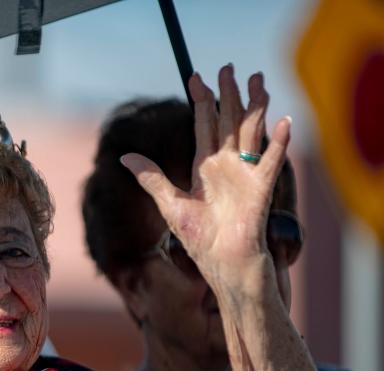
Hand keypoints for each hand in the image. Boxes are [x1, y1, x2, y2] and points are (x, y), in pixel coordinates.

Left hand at [121, 65, 291, 292]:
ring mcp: (246, 175)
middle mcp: (228, 166)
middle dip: (228, 93)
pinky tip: (284, 122)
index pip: (204, 125)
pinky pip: (272, 162)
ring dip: (255, 106)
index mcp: (205, 168)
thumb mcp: (170, 205)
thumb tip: (124, 157)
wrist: (223, 266)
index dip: (201, 101)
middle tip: (228, 66)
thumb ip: (151, 178)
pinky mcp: (261, 189)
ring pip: (252, 131)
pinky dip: (280, 143)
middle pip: (229, 121)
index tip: (195, 77)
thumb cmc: (200, 241)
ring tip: (256, 79)